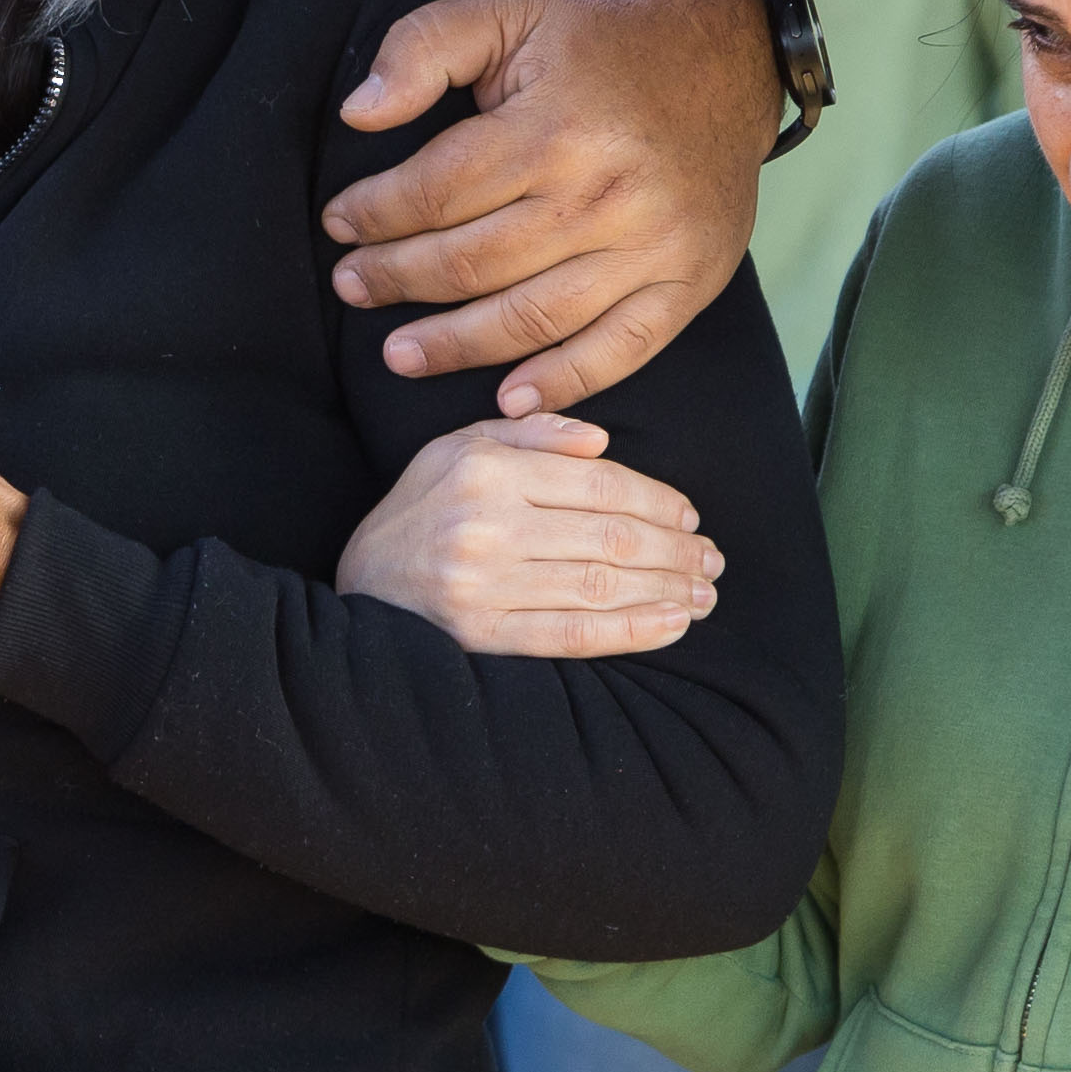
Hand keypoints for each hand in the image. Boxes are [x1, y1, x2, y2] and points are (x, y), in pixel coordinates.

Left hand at [323, 0, 772, 413]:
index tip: (341, 224)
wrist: (730, 52)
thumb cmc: (605, 36)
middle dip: (398, 279)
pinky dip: (565, 383)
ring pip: (534, 317)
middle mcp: (605, 195)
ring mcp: (652, 246)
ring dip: (456, 345)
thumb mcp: (510, 8)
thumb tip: (359, 115)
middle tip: (352, 287)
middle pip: (476, 261)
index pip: (438, 190)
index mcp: (556, 126)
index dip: (376, 214)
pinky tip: (509, 399)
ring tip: (400, 353)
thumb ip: (423, 46)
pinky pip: (621, 349)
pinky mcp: (689, 280)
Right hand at [335, 413, 720, 657]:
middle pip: (610, 537)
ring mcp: (484, 587)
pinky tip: (671, 626)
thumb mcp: (458, 448)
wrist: (359, 585)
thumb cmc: (421, 510)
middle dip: (675, 550)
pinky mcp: (482, 638)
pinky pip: (573, 635)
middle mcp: (487, 526)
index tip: (691, 517)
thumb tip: (600, 439)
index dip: (658, 501)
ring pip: (601, 587)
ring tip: (704, 595)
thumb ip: (529, 433)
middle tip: (712, 560)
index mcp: (487, 471)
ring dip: (667, 591)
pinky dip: (632, 631)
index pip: (599, 483)